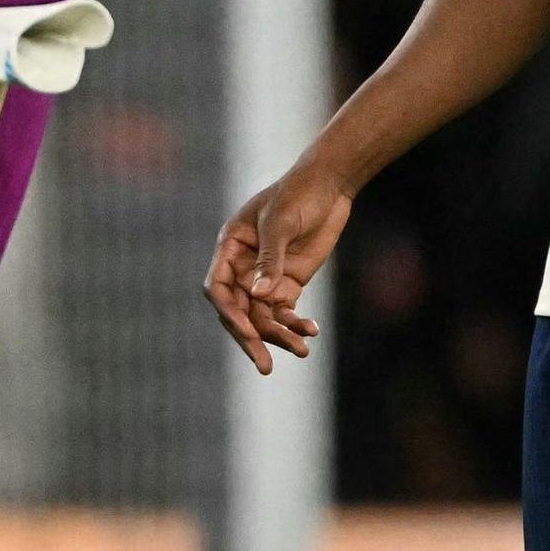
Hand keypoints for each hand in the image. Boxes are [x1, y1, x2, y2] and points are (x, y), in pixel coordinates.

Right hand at [201, 160, 355, 372]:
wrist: (329, 185)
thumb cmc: (298, 194)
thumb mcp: (281, 222)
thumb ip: (269, 258)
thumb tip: (259, 295)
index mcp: (230, 248)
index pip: (220, 289)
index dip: (230, 314)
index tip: (249, 332)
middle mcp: (243, 267)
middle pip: (240, 311)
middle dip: (252, 338)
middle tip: (265, 365)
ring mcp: (266, 277)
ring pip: (264, 316)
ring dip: (279, 335)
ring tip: (301, 350)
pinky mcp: (288, 282)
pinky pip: (286, 311)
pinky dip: (296, 324)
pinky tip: (311, 331)